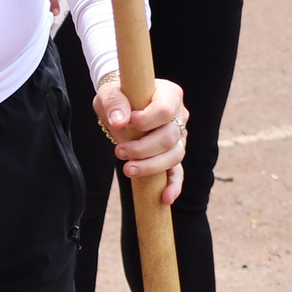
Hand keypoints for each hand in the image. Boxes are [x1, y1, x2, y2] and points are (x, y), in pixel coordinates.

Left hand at [94, 74, 189, 205]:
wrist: (122, 107)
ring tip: (127, 169)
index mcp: (170, 95)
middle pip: (170, 137)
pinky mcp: (173, 154)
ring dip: (151, 166)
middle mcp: (180, 115)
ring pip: (175, 156)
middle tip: (118, 152)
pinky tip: (166, 198)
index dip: (146, 121)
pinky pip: (178, 172)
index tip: (126, 123)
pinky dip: (174, 185)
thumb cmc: (118, 97)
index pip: (166, 110)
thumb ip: (114, 103)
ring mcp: (179, 136)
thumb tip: (120, 122)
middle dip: (143, 149)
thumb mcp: (110, 94)